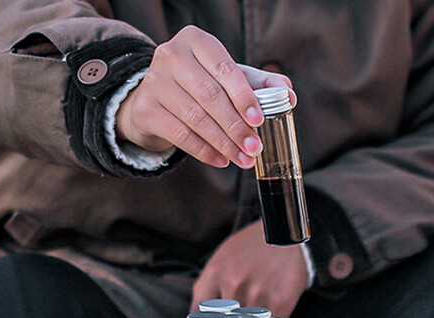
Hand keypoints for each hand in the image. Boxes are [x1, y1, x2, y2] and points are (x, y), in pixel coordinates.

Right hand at [115, 26, 294, 168]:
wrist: (159, 98)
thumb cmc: (202, 84)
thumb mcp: (230, 79)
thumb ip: (260, 84)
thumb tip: (288, 94)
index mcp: (196, 41)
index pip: (225, 70)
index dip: (244, 96)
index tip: (259, 120)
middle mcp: (171, 55)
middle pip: (210, 96)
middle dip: (236, 127)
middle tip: (255, 148)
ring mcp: (154, 81)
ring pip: (195, 118)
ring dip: (224, 144)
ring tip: (243, 160)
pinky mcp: (145, 108)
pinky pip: (180, 135)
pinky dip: (204, 151)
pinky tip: (221, 160)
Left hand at [191, 221, 308, 317]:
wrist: (282, 234)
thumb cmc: (251, 247)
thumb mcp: (220, 260)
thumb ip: (208, 287)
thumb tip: (200, 315)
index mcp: (215, 274)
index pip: (200, 313)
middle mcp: (233, 285)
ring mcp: (257, 294)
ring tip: (259, 314)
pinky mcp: (280, 301)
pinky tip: (272, 316)